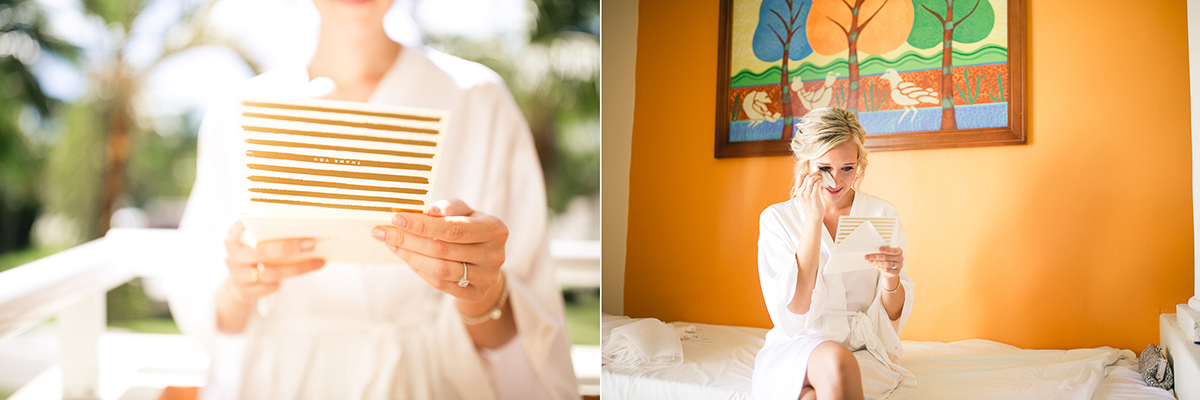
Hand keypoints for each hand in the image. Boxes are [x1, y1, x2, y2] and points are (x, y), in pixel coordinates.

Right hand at [223, 221, 325, 303]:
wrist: (238, 282)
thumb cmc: (254, 254)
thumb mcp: (253, 242)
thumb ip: (267, 235)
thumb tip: (303, 228)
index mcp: (231, 238)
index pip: (235, 226)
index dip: (244, 219)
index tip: (258, 211)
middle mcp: (231, 256)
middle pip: (261, 252)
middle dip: (288, 248)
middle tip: (311, 244)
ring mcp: (236, 276)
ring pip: (270, 274)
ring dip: (297, 269)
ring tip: (318, 262)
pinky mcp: (243, 292)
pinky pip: (269, 288)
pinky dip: (282, 282)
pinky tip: (296, 274)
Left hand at [372, 199, 508, 302]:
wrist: (487, 257)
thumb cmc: (470, 226)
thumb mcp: (464, 211)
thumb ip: (448, 208)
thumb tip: (427, 212)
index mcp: (495, 229)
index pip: (453, 229)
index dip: (423, 225)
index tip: (397, 218)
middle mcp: (495, 255)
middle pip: (442, 250)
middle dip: (408, 240)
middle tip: (383, 232)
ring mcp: (487, 278)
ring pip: (439, 269)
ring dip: (410, 256)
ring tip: (392, 244)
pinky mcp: (476, 294)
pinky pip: (440, 284)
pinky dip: (419, 270)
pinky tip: (406, 257)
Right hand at [795, 170, 825, 218]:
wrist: (813, 216)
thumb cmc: (811, 205)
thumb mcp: (806, 195)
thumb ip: (806, 186)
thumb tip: (812, 174)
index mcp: (797, 191)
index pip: (799, 176)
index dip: (806, 171)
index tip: (812, 171)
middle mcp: (800, 192)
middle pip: (806, 176)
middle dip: (814, 172)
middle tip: (820, 173)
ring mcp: (806, 194)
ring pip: (811, 178)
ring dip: (818, 176)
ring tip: (821, 177)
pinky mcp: (813, 196)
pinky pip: (816, 184)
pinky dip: (820, 180)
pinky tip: (822, 181)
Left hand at [865, 246, 903, 278]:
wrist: (889, 270)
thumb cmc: (886, 259)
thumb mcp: (884, 254)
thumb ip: (879, 253)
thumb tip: (869, 253)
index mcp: (898, 250)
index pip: (893, 250)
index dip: (886, 249)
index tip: (878, 249)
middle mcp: (900, 258)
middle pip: (887, 257)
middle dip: (875, 257)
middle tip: (867, 257)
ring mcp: (900, 265)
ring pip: (887, 264)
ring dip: (877, 263)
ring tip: (871, 261)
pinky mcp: (897, 272)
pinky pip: (888, 270)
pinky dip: (880, 268)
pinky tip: (876, 266)